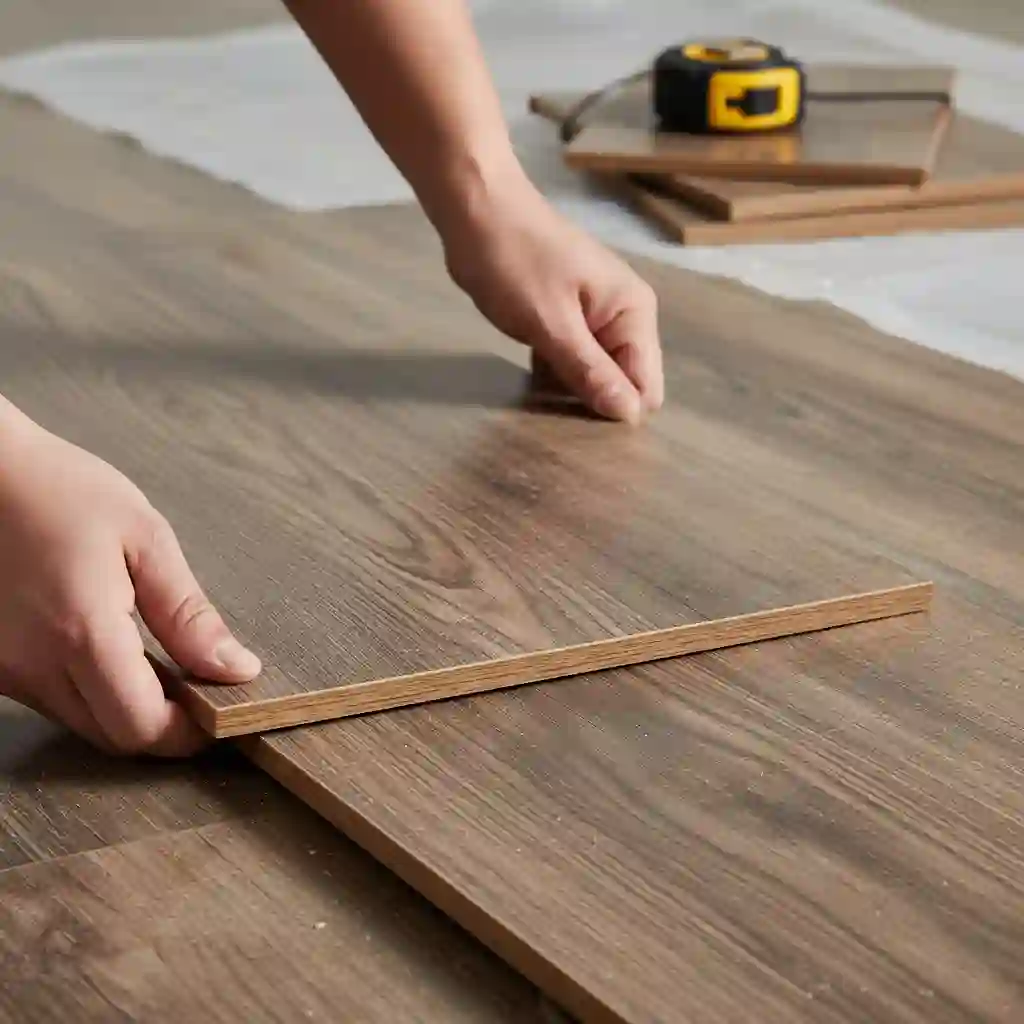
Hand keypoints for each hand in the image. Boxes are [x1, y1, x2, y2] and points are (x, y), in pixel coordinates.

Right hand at [0, 417, 260, 756]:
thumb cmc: (59, 490)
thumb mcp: (144, 539)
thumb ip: (189, 615)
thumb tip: (234, 669)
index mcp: (82, 631)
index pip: (141, 727)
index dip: (187, 734)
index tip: (216, 712)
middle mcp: (33, 664)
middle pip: (112, 736)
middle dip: (161, 724)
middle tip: (195, 685)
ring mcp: (4, 669)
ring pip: (79, 722)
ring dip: (123, 707)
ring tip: (152, 657)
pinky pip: (49, 699)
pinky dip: (87, 690)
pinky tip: (104, 646)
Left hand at [439, 171, 663, 423]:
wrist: (475, 209)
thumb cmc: (514, 259)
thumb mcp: (551, 323)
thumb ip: (591, 372)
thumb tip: (630, 416)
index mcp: (633, 313)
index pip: (646, 386)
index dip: (617, 412)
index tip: (579, 428)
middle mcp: (624, 316)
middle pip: (624, 384)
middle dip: (595, 405)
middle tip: (552, 414)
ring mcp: (594, 319)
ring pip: (595, 377)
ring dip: (570, 392)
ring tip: (538, 395)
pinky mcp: (567, 321)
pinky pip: (572, 364)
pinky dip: (555, 375)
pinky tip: (533, 380)